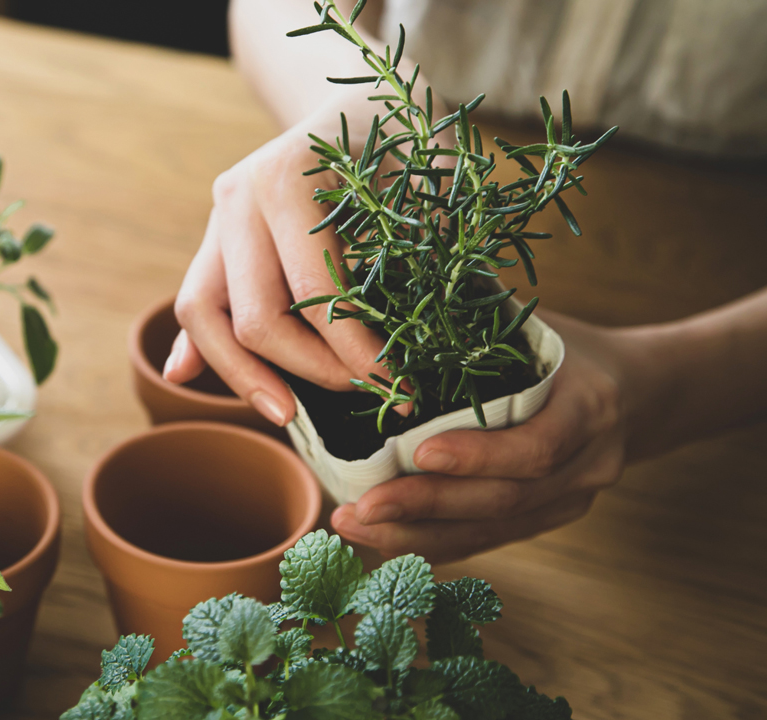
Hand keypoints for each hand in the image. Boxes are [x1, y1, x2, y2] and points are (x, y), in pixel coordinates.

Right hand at [163, 103, 390, 426]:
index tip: (399, 385)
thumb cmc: (405, 139)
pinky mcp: (215, 236)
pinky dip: (198, 344)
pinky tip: (186, 377)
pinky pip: (195, 300)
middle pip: (251, 317)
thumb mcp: (428, 183)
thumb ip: (420, 254)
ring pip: (202, 315)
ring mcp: (219, 216)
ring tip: (286, 414)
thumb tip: (421, 343)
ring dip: (242, 375)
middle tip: (363, 396)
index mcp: (288, 178)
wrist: (359, 97)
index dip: (355, 352)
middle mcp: (239, 196)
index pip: (313, 294)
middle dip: (309, 371)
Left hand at [330, 313, 637, 562]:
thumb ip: (479, 328)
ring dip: (416, 534)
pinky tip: (382, 539)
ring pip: (491, 530)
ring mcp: (570, 501)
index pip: (537, 447)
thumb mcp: (537, 328)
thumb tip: (393, 304)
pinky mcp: (547, 521)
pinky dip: (433, 543)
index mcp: (590, 408)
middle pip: (504, 500)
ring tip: (354, 525)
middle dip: (425, 506)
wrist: (639, 394)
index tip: (417, 453)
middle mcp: (587, 465)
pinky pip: (487, 541)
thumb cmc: (569, 350)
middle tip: (359, 507)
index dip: (478, 456)